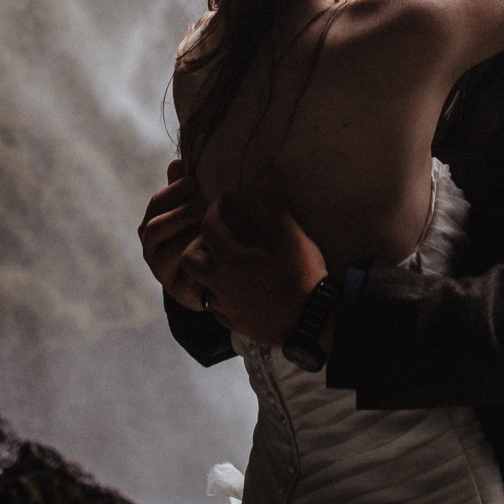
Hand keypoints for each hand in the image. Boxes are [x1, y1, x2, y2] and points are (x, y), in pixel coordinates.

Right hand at [139, 156, 209, 312]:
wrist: (205, 281)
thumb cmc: (197, 237)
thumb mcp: (190, 213)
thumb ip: (182, 192)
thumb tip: (176, 162)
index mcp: (151, 226)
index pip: (155, 205)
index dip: (172, 192)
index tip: (193, 182)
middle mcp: (150, 250)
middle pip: (155, 229)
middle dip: (180, 215)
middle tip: (204, 204)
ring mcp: (162, 273)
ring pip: (169, 255)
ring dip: (191, 239)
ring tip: (212, 228)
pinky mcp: (179, 292)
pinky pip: (187, 280)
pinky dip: (201, 267)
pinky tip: (216, 254)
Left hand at [175, 190, 328, 346]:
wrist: (312, 324)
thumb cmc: (303, 278)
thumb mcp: (293, 240)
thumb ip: (274, 209)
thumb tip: (265, 180)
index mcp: (232, 261)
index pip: (210, 227)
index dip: (215, 210)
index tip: (225, 202)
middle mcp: (221, 284)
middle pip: (190, 260)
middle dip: (198, 244)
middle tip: (218, 236)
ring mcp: (226, 307)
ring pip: (202, 286)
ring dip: (209, 271)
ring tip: (228, 263)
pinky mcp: (235, 324)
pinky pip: (217, 307)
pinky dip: (221, 294)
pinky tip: (238, 289)